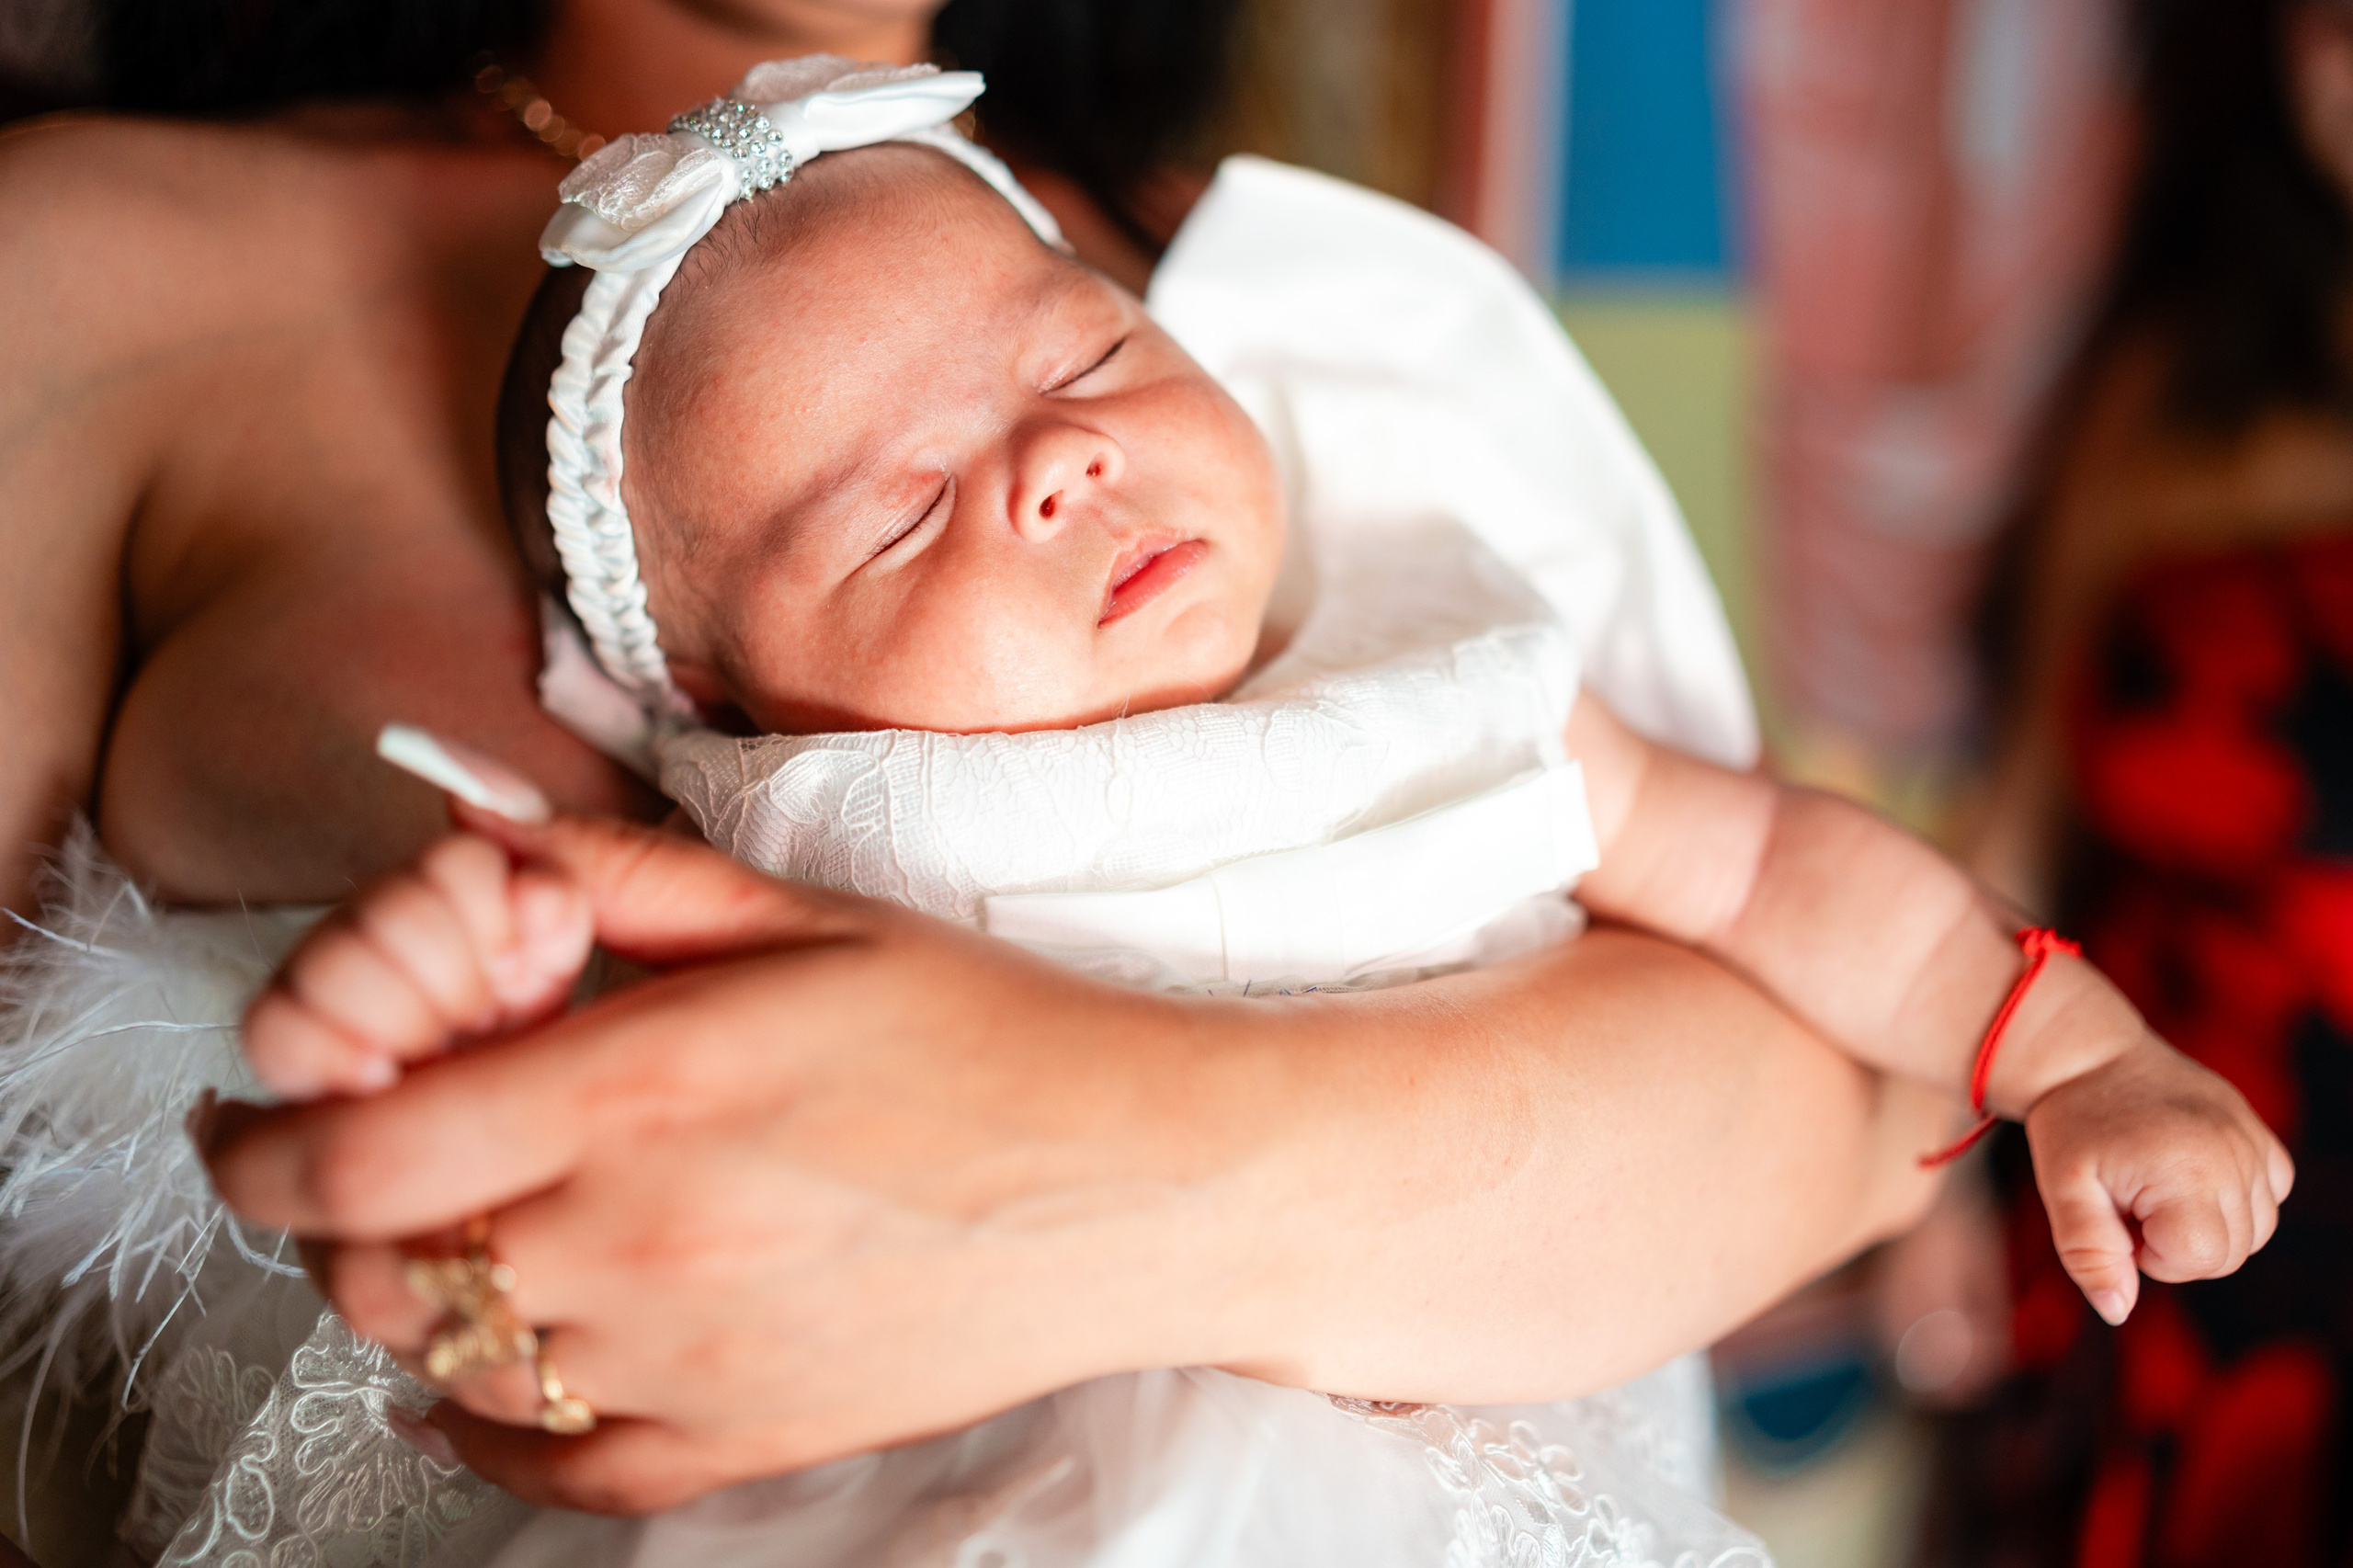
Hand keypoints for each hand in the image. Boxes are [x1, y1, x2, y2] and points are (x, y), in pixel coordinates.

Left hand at [202, 810, 1253, 1512]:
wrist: (1148, 1182)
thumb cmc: (994, 1036)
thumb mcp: (808, 917)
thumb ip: (623, 872)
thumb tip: (482, 830)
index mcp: (637, 1091)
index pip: (345, 1158)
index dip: (258, 1142)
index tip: (259, 1116)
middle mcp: (635, 1242)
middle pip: (373, 1269)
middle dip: (337, 1212)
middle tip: (387, 1154)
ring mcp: (684, 1360)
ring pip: (452, 1361)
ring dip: (424, 1298)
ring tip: (472, 1234)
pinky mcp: (742, 1438)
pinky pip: (554, 1466)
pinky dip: (490, 1427)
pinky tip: (501, 1377)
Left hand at [2024, 1033, 2293, 1324]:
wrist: (2089, 1057)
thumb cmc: (2071, 1124)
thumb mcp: (2063, 1189)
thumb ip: (2089, 1253)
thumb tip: (2118, 1310)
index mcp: (2187, 1170)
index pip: (2199, 1260)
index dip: (2150, 1255)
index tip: (2117, 1217)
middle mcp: (2235, 1155)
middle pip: (2230, 1254)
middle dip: (2175, 1246)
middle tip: (2130, 1202)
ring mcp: (2253, 1141)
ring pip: (2256, 1232)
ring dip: (2205, 1226)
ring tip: (2155, 1188)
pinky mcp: (2259, 1133)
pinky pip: (2272, 1195)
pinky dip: (2237, 1201)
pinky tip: (2189, 1178)